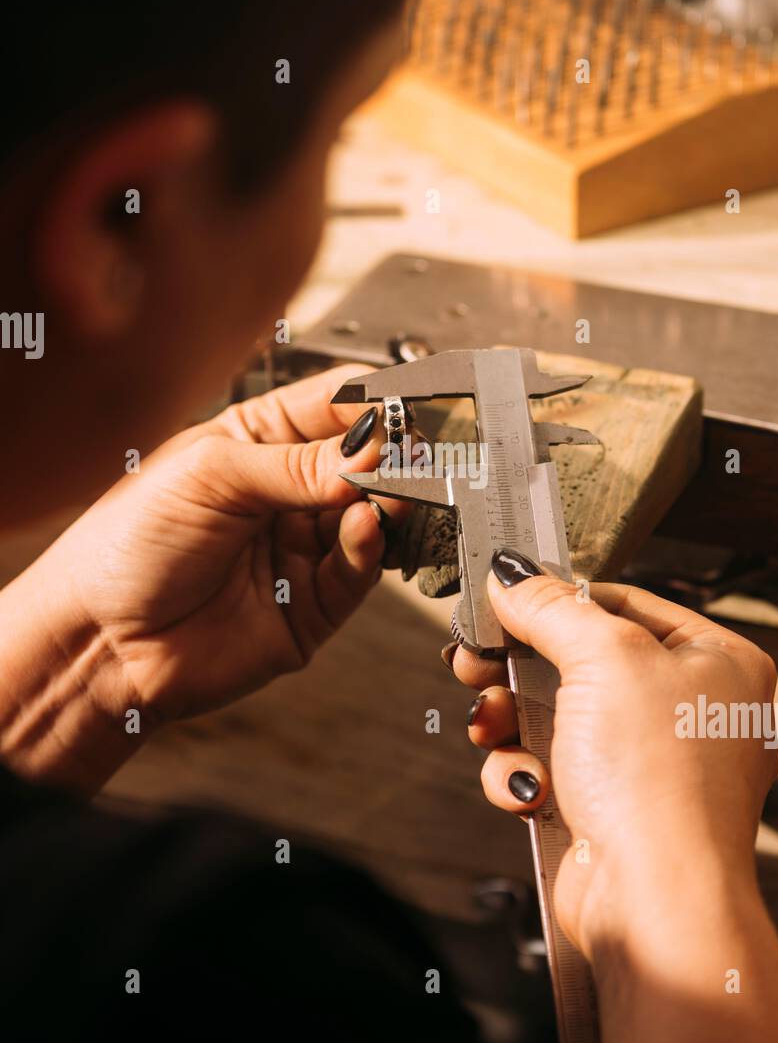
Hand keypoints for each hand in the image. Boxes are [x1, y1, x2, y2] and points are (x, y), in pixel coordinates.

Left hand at [0, 365, 402, 788]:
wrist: (100, 640)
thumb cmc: (129, 543)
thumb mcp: (211, 475)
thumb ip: (296, 464)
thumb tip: (373, 448)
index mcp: (260, 442)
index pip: (336, 407)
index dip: (376, 401)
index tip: (408, 403)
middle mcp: (289, 494)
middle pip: (366, 464)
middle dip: (393, 457)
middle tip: (413, 452)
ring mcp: (302, 550)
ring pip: (372, 519)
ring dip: (388, 503)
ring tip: (389, 493)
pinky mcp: (312, 608)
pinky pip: (358, 574)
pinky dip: (368, 549)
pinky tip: (363, 528)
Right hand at [449, 556, 777, 1042]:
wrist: (652, 903)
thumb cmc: (658, 780)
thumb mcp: (604, 658)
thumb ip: (552, 607)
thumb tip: (512, 573)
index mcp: (717, 661)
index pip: (624, 603)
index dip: (559, 599)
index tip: (503, 597)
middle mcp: (689, 710)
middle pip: (577, 661)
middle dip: (517, 665)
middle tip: (472, 659)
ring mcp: (649, 766)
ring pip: (551, 717)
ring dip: (508, 721)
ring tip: (489, 726)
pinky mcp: (609, 812)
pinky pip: (548, 770)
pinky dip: (522, 774)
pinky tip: (522, 788)